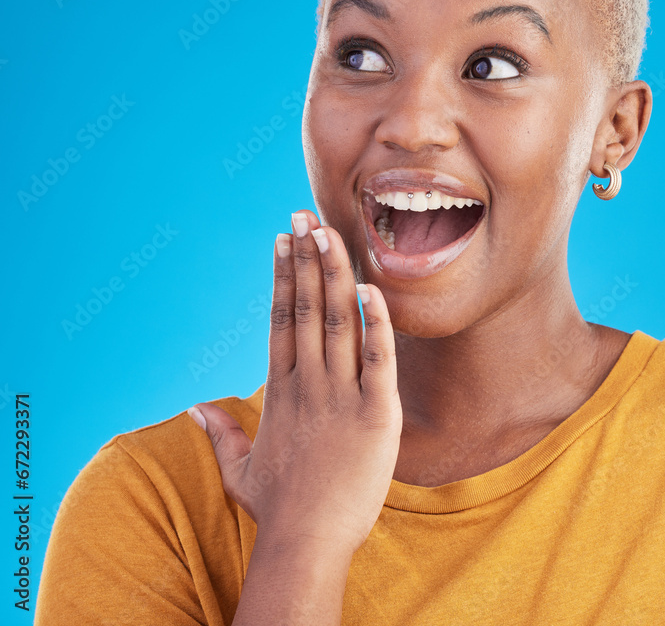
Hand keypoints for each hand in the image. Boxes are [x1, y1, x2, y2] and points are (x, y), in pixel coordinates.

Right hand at [188, 209, 401, 555]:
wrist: (307, 544)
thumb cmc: (280, 509)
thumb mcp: (240, 468)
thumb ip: (221, 433)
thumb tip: (193, 409)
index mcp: (281, 390)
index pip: (280, 319)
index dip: (283, 275)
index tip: (283, 239)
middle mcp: (308, 384)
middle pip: (306, 308)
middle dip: (306, 258)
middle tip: (305, 213)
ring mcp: (341, 396)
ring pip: (338, 322)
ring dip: (334, 274)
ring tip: (330, 231)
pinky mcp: (376, 414)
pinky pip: (378, 360)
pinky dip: (377, 324)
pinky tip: (374, 288)